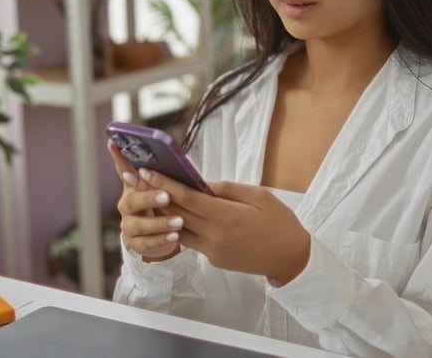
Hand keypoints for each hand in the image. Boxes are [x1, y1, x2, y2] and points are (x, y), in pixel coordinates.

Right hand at [108, 140, 181, 260]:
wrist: (161, 236)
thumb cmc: (166, 206)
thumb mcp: (167, 188)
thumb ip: (165, 176)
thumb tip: (175, 159)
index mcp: (133, 187)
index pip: (123, 169)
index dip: (118, 157)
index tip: (114, 142)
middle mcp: (127, 205)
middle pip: (132, 200)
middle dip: (149, 198)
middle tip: (166, 196)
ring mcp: (129, 225)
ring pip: (139, 225)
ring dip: (159, 223)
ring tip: (179, 222)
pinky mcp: (135, 243)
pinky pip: (146, 243)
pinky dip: (161, 240)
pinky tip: (175, 236)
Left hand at [139, 170, 310, 284]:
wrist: (291, 258)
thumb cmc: (280, 222)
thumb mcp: (259, 196)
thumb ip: (228, 189)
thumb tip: (202, 183)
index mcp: (227, 216)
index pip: (187, 198)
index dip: (165, 183)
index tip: (148, 171)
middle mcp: (215, 236)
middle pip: (177, 214)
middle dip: (157, 195)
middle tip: (140, 179)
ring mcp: (213, 251)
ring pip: (179, 230)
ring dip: (165, 213)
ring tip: (153, 195)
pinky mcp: (214, 260)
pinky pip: (192, 241)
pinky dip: (182, 226)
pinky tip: (178, 214)